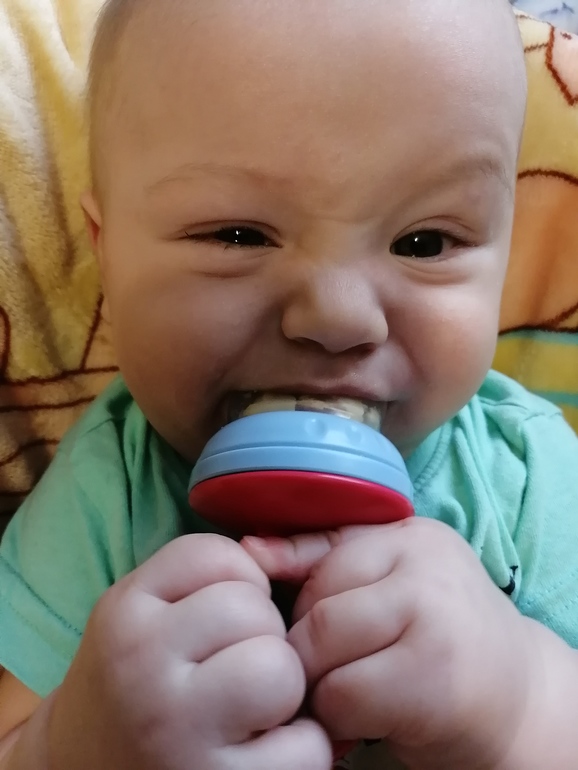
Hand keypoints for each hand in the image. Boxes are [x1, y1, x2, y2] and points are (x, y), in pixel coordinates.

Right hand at [47, 534, 331, 769]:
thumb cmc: (134, 680)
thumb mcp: (142, 609)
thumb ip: (203, 571)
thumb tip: (281, 559)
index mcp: (125, 612)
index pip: (217, 556)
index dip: (239, 579)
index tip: (221, 614)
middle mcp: (141, 668)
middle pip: (253, 609)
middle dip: (261, 632)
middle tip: (233, 665)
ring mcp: (176, 734)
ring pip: (281, 669)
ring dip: (283, 685)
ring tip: (250, 704)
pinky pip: (305, 746)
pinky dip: (299, 747)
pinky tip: (259, 750)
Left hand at [243, 518, 536, 769]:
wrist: (518, 698)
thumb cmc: (439, 636)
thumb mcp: (392, 581)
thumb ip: (324, 558)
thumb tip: (247, 547)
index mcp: (411, 536)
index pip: (319, 561)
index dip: (306, 607)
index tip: (319, 637)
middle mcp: (424, 569)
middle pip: (316, 609)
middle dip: (306, 650)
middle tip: (326, 673)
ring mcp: (432, 623)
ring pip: (321, 653)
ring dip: (320, 686)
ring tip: (347, 693)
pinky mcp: (432, 683)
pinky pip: (343, 698)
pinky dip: (341, 719)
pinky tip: (367, 718)